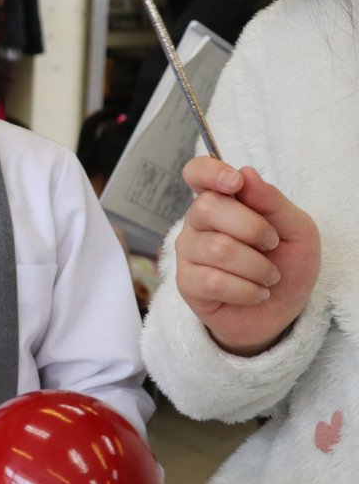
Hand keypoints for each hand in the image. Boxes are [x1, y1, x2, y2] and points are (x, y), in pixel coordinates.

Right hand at [174, 157, 320, 356]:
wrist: (281, 310)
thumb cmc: (286, 264)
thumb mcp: (297, 230)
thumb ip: (272, 201)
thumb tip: (246, 173)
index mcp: (222, 201)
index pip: (197, 173)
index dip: (210, 172)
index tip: (235, 182)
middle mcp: (198, 223)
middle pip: (208, 207)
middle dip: (253, 228)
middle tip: (272, 245)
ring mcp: (189, 253)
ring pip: (217, 248)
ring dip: (257, 267)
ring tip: (269, 277)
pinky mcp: (187, 284)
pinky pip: (214, 281)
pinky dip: (247, 290)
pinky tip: (256, 293)